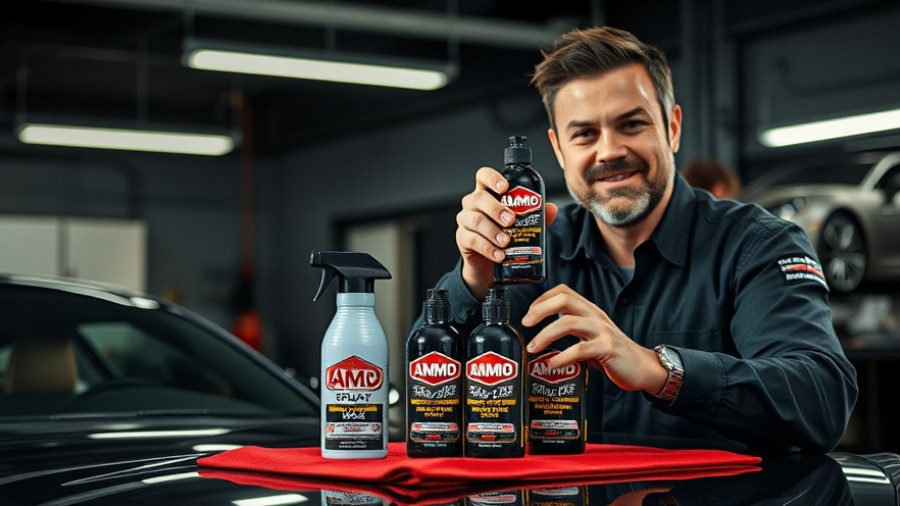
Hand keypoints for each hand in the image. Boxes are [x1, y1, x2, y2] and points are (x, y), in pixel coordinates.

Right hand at [455, 167, 557, 298]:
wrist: (489, 263)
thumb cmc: (504, 236)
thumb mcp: (521, 224)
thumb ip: (535, 216)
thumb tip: (551, 209)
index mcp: (487, 193)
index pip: (483, 176)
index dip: (492, 178)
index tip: (505, 187)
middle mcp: (473, 204)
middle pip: (479, 198)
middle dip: (496, 208)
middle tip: (511, 220)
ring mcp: (465, 221)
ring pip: (476, 220)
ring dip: (493, 231)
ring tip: (506, 241)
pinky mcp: (462, 239)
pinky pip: (473, 240)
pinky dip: (488, 248)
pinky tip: (499, 255)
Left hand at [522, 284, 666, 394]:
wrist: (642, 368)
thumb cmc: (613, 353)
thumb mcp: (591, 335)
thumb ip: (573, 330)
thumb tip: (544, 334)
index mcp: (590, 311)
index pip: (564, 291)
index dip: (543, 298)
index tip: (529, 313)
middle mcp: (595, 316)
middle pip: (564, 300)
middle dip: (540, 310)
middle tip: (526, 323)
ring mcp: (602, 331)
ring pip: (568, 323)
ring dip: (545, 335)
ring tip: (534, 347)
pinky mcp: (607, 349)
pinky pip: (579, 350)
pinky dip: (562, 357)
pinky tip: (553, 364)